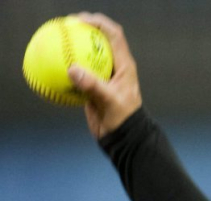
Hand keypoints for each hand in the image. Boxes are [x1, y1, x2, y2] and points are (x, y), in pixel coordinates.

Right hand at [67, 12, 141, 139]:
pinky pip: (77, 73)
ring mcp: (103, 76)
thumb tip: (72, 70)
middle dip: (84, 30)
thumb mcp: (109, 101)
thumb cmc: (123, 118)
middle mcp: (114, 67)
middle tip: (66, 25)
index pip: (114, 36)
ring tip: (56, 41)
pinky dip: (66, 68)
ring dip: (73, 48)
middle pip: (99, 40)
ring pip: (87, 56)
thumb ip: (93, 85)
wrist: (122, 136)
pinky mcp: (93, 86)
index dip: (100, 23)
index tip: (81, 20)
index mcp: (124, 65)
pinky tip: (51, 66)